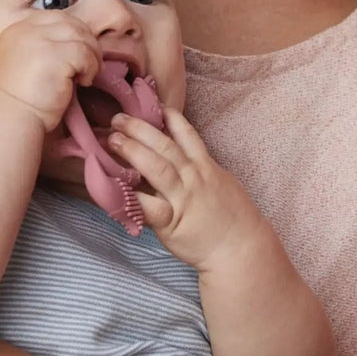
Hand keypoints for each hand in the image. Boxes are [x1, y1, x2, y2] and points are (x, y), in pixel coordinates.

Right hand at [0, 13, 101, 130]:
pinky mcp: (55, 55)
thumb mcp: (23, 64)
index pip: (55, 17)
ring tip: (87, 76)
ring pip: (81, 36)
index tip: (79, 53)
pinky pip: (85, 53)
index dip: (73, 32)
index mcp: (16, 31)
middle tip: (91, 65)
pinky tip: (83, 83)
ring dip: (91, 56)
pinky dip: (91, 68)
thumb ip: (42, 49)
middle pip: (71, 23)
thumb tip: (76, 45)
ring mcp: (40, 40)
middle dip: (86, 41)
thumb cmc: (16, 102)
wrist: (6, 120)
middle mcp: (26, 30)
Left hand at [108, 108, 275, 270]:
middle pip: (166, 147)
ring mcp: (183, 199)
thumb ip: (202, 170)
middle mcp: (194, 178)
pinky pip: (149, 206)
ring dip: (133, 151)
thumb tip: (183, 157)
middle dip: (141, 129)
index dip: (172, 119)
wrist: (242, 250)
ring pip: (157, 168)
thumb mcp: (222, 184)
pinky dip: (131, 195)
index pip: (188, 136)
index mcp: (206, 167)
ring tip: (114, 139)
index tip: (156, 105)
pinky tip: (114, 186)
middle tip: (119, 118)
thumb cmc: (233, 218)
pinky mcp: (172, 222)